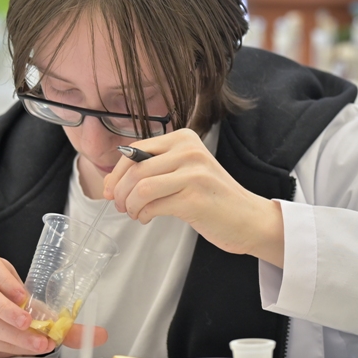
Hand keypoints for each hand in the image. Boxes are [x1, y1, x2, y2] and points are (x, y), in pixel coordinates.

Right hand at [0, 255, 108, 357]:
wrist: (6, 331)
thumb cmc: (23, 311)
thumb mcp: (43, 310)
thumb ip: (69, 322)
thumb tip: (101, 334)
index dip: (2, 277)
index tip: (22, 293)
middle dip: (6, 308)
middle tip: (29, 322)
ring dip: (14, 335)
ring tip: (38, 343)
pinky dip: (12, 347)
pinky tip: (28, 349)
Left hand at [103, 128, 285, 267]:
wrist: (248, 219)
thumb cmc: (213, 197)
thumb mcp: (185, 171)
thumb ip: (153, 170)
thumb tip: (109, 182)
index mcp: (185, 138)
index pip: (136, 150)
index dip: (116, 172)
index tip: (109, 189)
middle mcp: (189, 151)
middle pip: (135, 169)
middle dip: (119, 191)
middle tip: (119, 206)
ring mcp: (193, 174)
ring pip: (141, 187)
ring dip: (130, 205)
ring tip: (134, 213)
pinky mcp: (194, 198)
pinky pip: (153, 205)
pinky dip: (142, 214)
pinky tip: (146, 218)